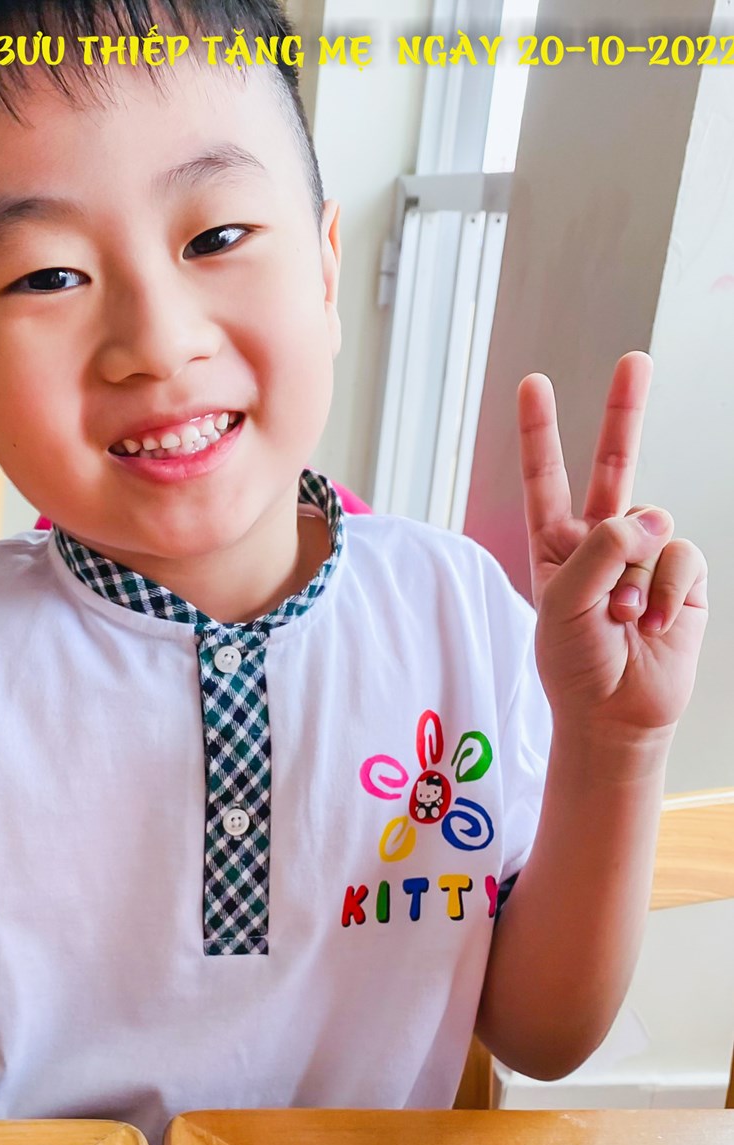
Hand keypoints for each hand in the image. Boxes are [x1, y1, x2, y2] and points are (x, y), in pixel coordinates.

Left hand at [519, 351, 707, 745]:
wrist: (614, 714)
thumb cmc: (574, 664)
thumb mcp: (564, 602)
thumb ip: (602, 548)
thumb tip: (652, 516)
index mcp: (556, 545)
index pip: (545, 479)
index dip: (539, 432)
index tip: (533, 383)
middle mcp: (601, 543)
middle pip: (614, 466)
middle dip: (625, 412)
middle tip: (636, 360)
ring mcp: (645, 558)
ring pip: (651, 528)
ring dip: (636, 578)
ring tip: (623, 620)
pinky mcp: (682, 579)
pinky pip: (681, 558)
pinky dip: (666, 592)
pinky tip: (652, 624)